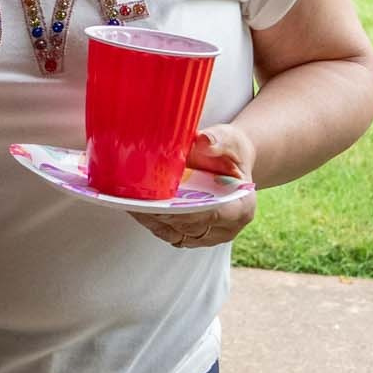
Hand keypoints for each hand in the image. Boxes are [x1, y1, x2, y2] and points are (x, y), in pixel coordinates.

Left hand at [133, 125, 257, 248]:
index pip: (213, 215)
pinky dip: (150, 220)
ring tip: (130, 201)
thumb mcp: (228, 139)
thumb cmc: (228, 150)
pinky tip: (134, 205)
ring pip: (174, 233)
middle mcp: (226, 226)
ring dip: (151, 219)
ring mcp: (207, 234)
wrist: (225, 158)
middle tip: (138, 200)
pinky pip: (166, 232)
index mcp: (242, 206)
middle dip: (163, 214)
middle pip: (189, 226)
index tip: (164, 204)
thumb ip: (218, 140)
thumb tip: (204, 141)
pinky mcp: (189, 234)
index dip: (188, 212)